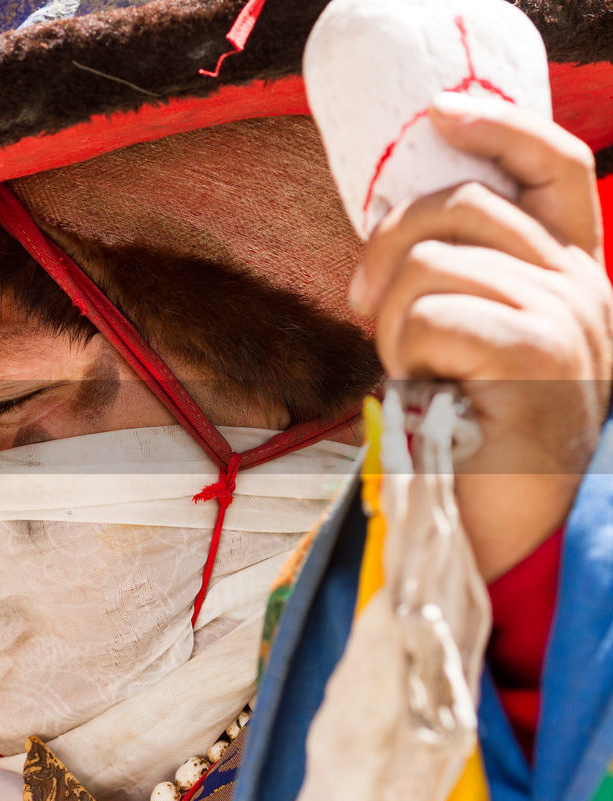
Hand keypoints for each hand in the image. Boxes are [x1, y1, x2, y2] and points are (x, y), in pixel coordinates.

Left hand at [349, 92, 612, 580]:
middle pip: (462, 205)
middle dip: (389, 252)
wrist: (492, 529)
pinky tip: (423, 388)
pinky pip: (434, 314)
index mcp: (570, 276)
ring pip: (434, 262)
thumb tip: (391, 228)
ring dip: (392, 319)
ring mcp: (570, 321)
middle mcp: (584, 289)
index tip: (438, 115)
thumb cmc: (465, 435)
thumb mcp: (464, 339)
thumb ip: (456, 276)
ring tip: (410, 369)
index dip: (499, 128)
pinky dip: (405, 351)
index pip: (556, 168)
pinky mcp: (540, 358)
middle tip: (372, 313)